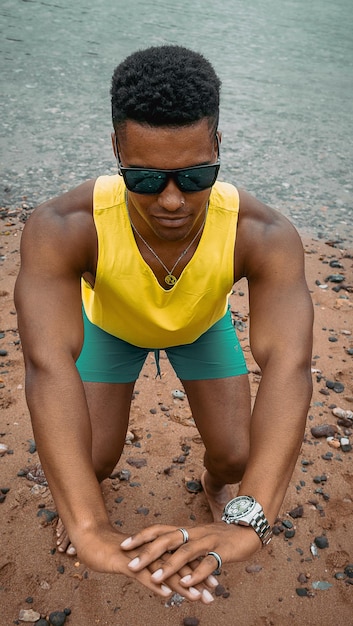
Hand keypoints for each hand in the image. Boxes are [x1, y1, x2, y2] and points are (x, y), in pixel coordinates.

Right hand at [73, 523, 216, 602]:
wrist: (92, 539)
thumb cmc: (115, 552)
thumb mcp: (138, 563)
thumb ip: (153, 570)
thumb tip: (167, 584)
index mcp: (157, 550)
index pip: (182, 561)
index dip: (199, 571)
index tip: (215, 584)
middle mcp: (152, 551)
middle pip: (178, 566)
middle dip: (197, 580)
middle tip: (214, 594)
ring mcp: (139, 556)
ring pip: (164, 571)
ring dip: (181, 585)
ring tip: (197, 596)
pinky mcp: (125, 562)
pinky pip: (141, 575)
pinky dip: (154, 583)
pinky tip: (165, 594)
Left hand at [120, 522, 261, 588]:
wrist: (248, 530)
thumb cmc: (219, 538)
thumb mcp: (197, 540)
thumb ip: (181, 547)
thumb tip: (160, 556)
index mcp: (186, 530)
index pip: (159, 529)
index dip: (141, 536)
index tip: (124, 545)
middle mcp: (194, 533)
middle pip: (167, 539)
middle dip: (147, 552)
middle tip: (131, 564)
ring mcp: (208, 541)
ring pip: (185, 552)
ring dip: (169, 566)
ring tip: (154, 578)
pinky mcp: (222, 551)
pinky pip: (208, 562)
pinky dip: (196, 573)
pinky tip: (187, 584)